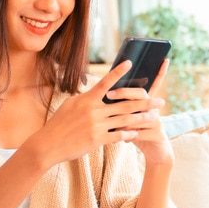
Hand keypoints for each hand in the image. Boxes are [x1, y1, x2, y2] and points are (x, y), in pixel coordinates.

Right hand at [22, 60, 161, 167]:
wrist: (48, 144)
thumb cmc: (58, 124)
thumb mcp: (70, 106)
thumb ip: (86, 100)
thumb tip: (97, 94)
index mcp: (86, 100)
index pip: (105, 83)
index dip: (118, 72)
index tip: (130, 63)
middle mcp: (93, 111)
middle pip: (124, 104)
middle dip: (145, 102)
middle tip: (160, 101)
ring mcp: (96, 126)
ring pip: (125, 120)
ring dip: (142, 118)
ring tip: (155, 117)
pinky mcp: (97, 139)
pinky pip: (117, 136)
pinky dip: (128, 134)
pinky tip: (137, 133)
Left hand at [105, 59, 172, 165]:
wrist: (155, 151)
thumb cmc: (137, 132)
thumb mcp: (129, 118)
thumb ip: (121, 107)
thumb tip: (104, 92)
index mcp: (146, 102)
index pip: (147, 84)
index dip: (150, 73)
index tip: (129, 65)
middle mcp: (153, 108)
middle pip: (141, 95)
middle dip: (124, 93)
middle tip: (109, 93)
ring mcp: (157, 120)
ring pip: (138, 116)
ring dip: (124, 121)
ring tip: (112, 125)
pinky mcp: (158, 134)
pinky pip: (139, 133)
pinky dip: (129, 136)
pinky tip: (124, 140)